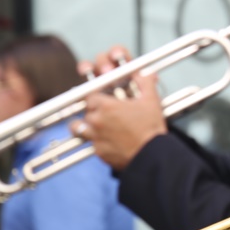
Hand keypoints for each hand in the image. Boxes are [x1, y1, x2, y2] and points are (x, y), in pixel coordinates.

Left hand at [74, 46, 166, 170]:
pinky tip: (107, 142)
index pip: (90, 96)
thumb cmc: (151, 128)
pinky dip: (96, 142)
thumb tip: (143, 73)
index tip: (103, 99)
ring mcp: (95, 137)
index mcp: (106, 105)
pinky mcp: (98, 152)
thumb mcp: (151, 101)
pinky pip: (90, 144)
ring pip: (77, 128)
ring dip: (83, 126)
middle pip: (85, 111)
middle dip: (93, 111)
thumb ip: (144, 83)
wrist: (151, 155)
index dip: (97, 97)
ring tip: (93, 127)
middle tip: (104, 113)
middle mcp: (96, 120)